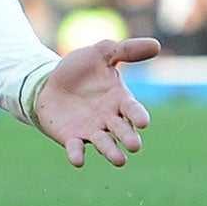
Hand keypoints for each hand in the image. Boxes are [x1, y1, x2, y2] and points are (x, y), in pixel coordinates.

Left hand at [32, 36, 157, 168]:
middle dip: (128, 137)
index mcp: (120, 99)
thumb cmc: (81, 69)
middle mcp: (109, 118)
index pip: (133, 109)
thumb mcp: (102, 53)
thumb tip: (157, 44)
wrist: (49, 81)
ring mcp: (91, 130)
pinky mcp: (72, 137)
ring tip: (120, 160)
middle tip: (134, 145)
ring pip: (105, 144)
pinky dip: (77, 154)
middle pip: (122, 130)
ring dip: (111, 152)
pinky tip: (78, 161)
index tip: (143, 121)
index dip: (138, 115)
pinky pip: (76, 148)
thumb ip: (127, 50)